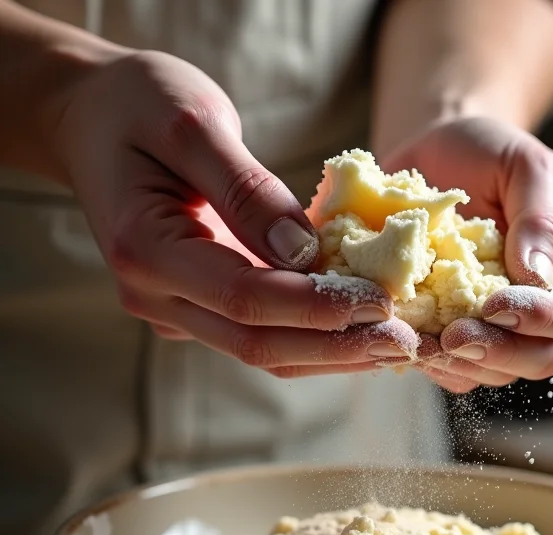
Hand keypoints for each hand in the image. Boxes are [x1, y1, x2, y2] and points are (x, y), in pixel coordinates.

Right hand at [51, 49, 418, 376]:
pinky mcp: (198, 305)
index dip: (316, 307)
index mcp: (146, 251)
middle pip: (256, 342)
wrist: (92, 120)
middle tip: (403, 343)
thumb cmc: (137, 105)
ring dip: (331, 354)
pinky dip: (312, 338)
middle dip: (335, 347)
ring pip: (261, 350)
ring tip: (394, 348)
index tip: (381, 302)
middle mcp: (156, 296)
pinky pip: (259, 333)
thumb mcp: (193, 123)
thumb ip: (246, 190)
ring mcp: (176, 308)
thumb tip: (306, 252)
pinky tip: (358, 333)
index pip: (245, 298)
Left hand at [381, 116, 552, 392]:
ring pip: (491, 373)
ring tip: (419, 340)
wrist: (431, 158)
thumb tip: (536, 276)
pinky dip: (426, 360)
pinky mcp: (453, 334)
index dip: (540, 319)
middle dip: (498, 352)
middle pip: (539, 358)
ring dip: (457, 363)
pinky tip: (401, 338)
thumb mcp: (523, 163)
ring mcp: (497, 328)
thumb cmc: (486, 153)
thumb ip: (539, 215)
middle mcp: (541, 309)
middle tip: (454, 336)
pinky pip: (449, 368)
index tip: (495, 304)